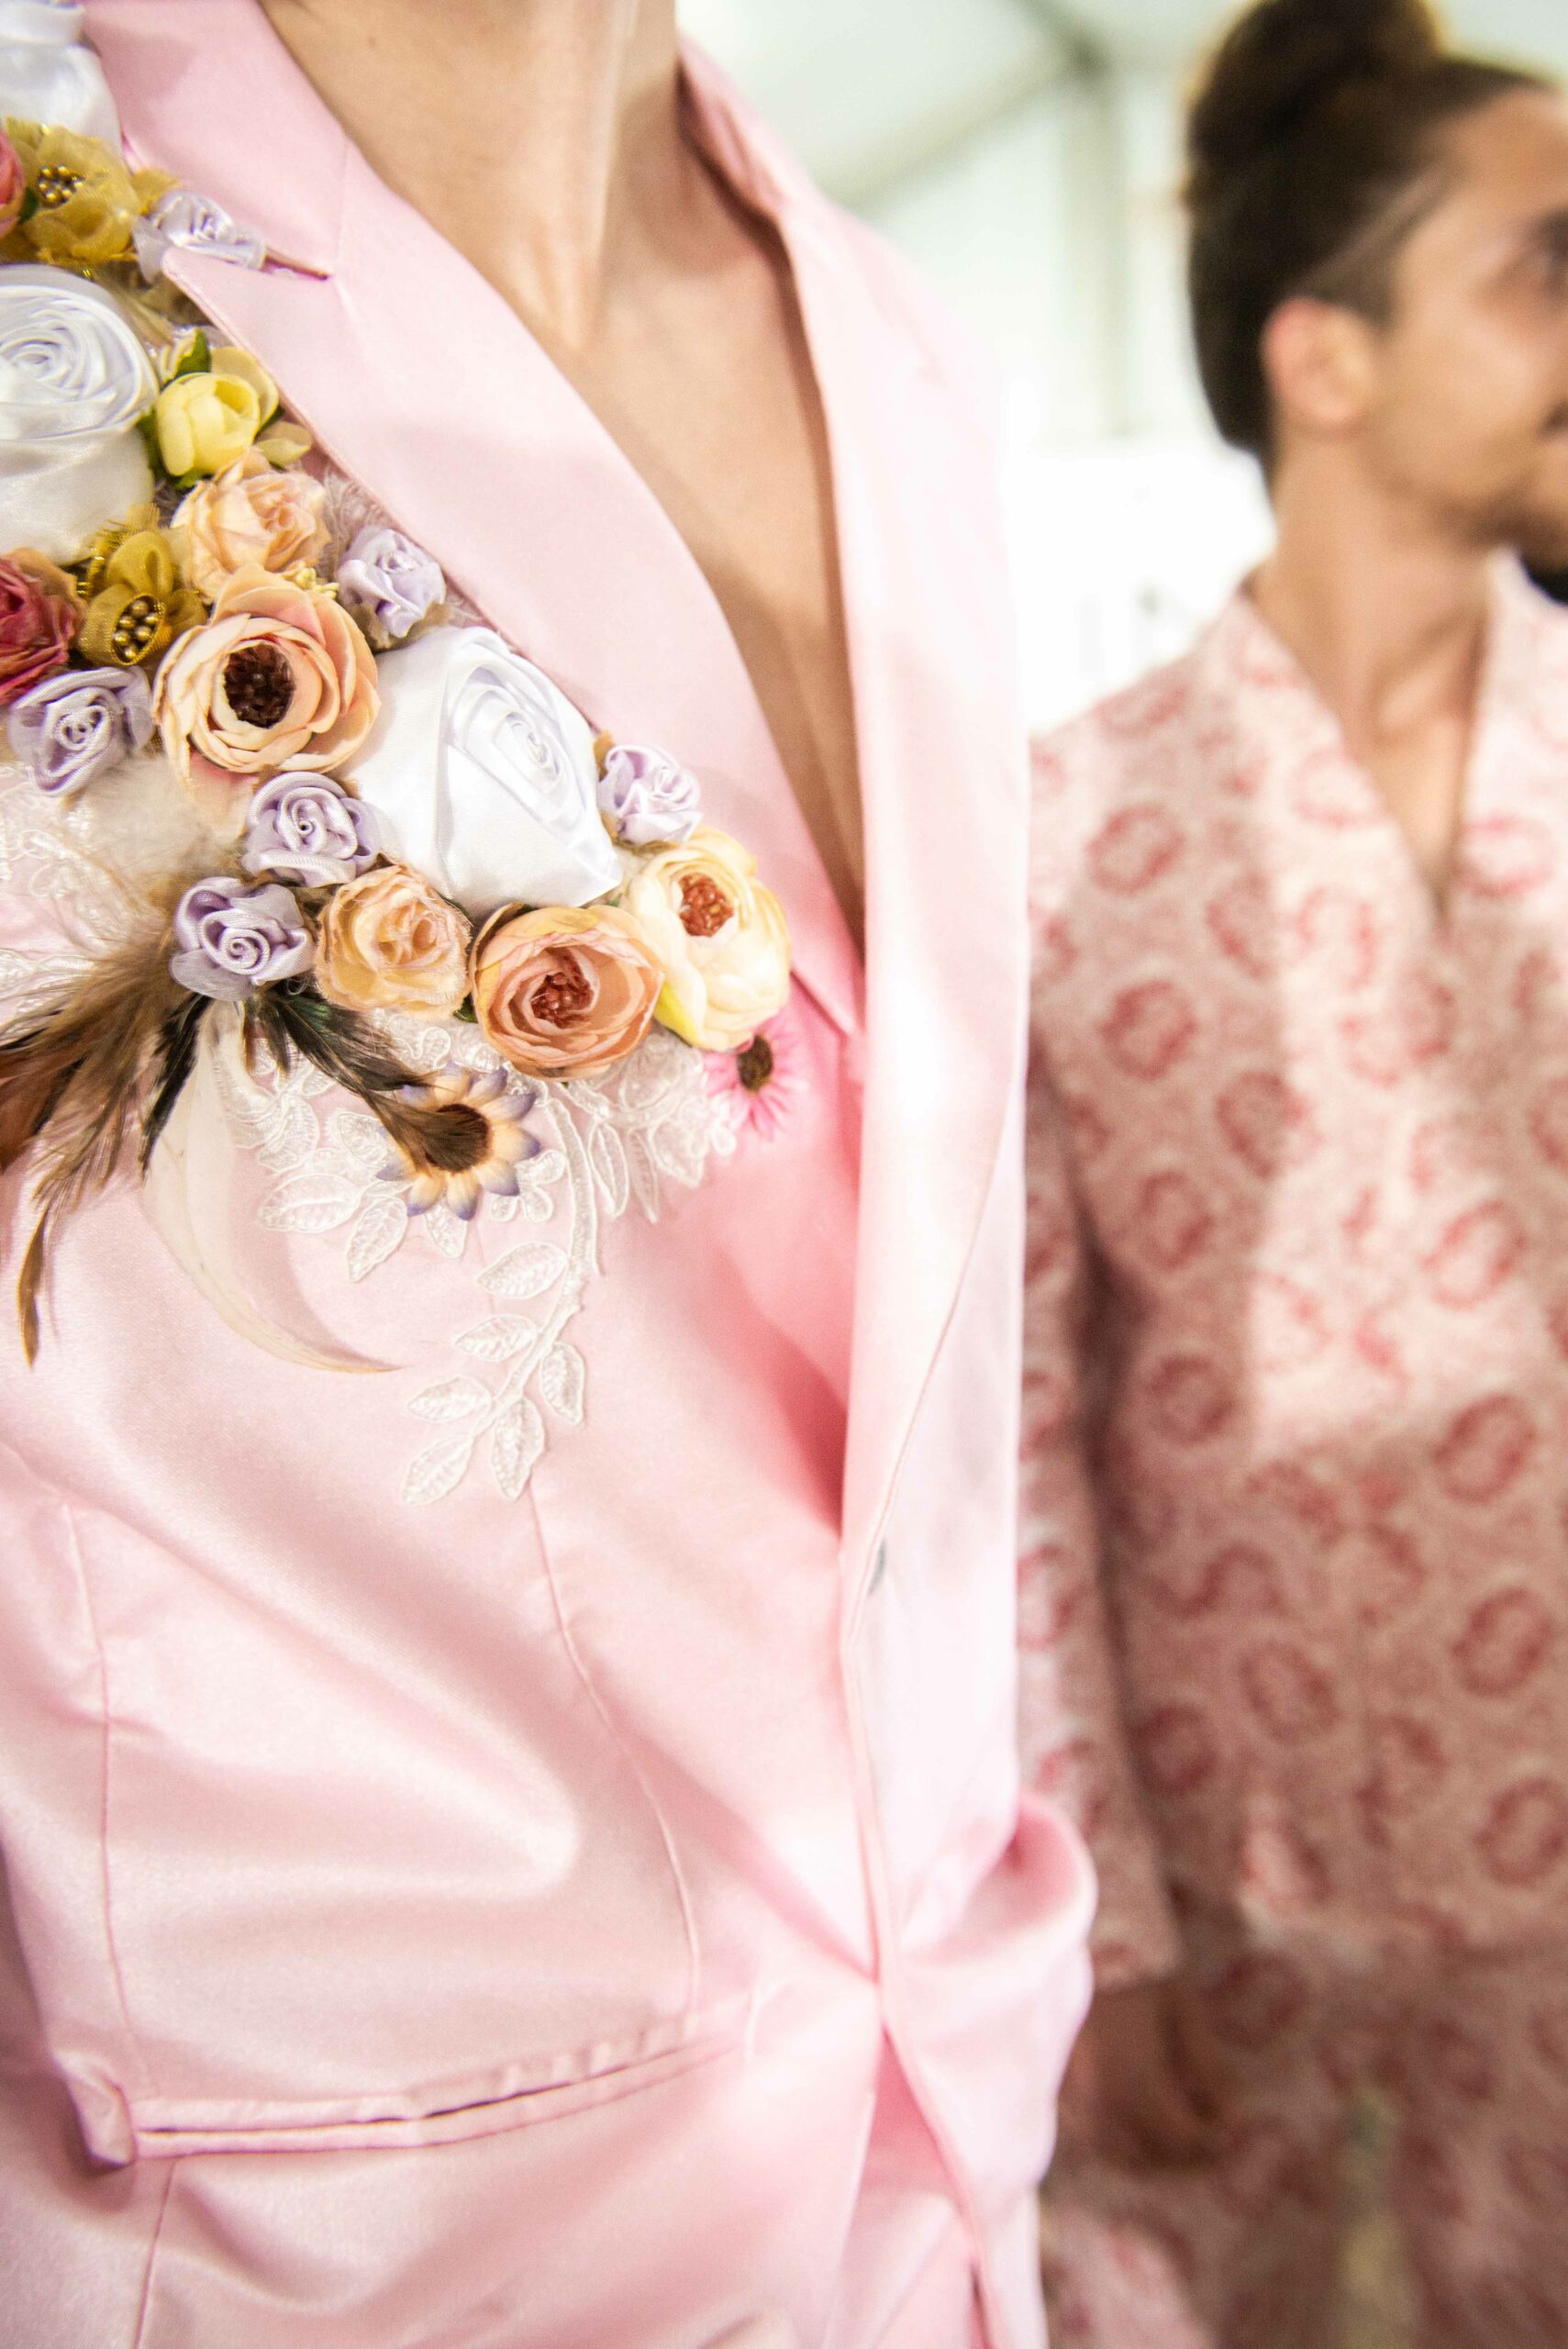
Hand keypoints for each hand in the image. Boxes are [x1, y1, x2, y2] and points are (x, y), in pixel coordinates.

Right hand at [1060, 1975, 1224, 2167]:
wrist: (1080, 1931)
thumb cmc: (1139, 1962)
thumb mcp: (1183, 2006)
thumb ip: (1206, 2066)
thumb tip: (1225, 2114)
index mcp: (1132, 2072)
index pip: (1177, 2134)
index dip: (1210, 2141)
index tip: (1231, 2133)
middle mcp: (1094, 2092)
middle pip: (1144, 2152)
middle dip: (1180, 2154)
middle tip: (1207, 2141)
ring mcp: (1067, 2089)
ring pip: (1110, 2149)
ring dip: (1146, 2155)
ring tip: (1173, 2141)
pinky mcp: (1052, 2081)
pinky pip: (1084, 2131)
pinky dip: (1113, 2141)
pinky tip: (1134, 2128)